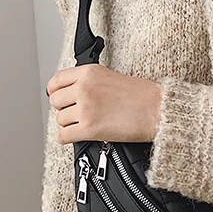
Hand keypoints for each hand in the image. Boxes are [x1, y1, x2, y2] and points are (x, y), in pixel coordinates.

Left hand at [46, 64, 160, 144]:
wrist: (158, 110)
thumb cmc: (143, 95)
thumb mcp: (111, 76)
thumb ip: (89, 82)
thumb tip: (71, 93)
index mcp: (89, 72)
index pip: (56, 81)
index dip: (54, 91)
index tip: (56, 96)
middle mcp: (84, 88)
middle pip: (55, 101)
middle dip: (63, 108)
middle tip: (73, 112)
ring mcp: (86, 109)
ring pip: (60, 119)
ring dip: (68, 124)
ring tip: (81, 124)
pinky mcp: (90, 129)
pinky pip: (64, 136)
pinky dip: (65, 138)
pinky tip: (73, 136)